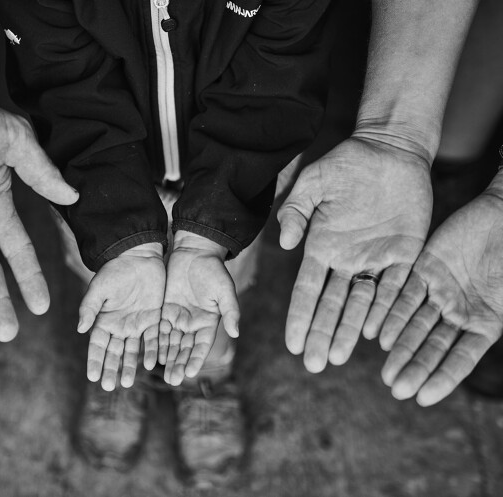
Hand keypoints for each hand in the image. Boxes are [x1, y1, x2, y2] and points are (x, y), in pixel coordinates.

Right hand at [77, 243, 164, 390]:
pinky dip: (151, 351)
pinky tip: (151, 364)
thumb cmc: (115, 270)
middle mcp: (119, 326)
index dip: (95, 361)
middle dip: (111, 369)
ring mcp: (137, 324)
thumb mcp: (99, 289)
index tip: (92, 377)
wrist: (138, 256)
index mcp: (103, 320)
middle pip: (114, 353)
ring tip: (127, 383)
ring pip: (133, 350)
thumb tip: (79, 329)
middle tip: (109, 387)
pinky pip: (153, 339)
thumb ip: (90, 309)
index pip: (97, 346)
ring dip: (129, 366)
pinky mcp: (154, 319)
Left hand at [159, 231, 239, 385]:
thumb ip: (230, 311)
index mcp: (209, 322)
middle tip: (172, 380)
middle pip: (185, 349)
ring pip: (171, 343)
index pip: (202, 346)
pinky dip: (156, 343)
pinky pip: (159, 330)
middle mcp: (193, 324)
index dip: (196, 360)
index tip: (190, 373)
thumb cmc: (213, 270)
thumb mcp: (224, 290)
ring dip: (168, 359)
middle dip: (179, 364)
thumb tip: (236, 332)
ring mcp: (178, 318)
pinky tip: (151, 356)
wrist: (194, 252)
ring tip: (162, 375)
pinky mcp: (165, 310)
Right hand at [278, 135, 431, 371]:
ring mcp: (376, 258)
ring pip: (362, 303)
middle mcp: (347, 259)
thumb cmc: (346, 163)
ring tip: (337, 357)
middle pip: (332, 305)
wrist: (389, 149)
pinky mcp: (406, 252)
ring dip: (350, 331)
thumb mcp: (312, 183)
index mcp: (322, 246)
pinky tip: (377, 335)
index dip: (299, 317)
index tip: (291, 343)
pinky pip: (397, 287)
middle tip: (313, 365)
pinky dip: (387, 310)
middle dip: (321, 334)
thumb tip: (285, 243)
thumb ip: (294, 211)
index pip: (307, 290)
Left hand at [379, 180, 502, 405]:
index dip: (443, 378)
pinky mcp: (423, 271)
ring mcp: (440, 292)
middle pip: (432, 346)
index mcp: (486, 323)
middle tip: (395, 388)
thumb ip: (499, 319)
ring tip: (385, 370)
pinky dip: (392, 315)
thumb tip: (488, 337)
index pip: (461, 358)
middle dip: (415, 367)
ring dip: (400, 347)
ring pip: (415, 325)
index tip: (423, 399)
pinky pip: (404, 295)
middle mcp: (459, 312)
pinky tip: (378, 334)